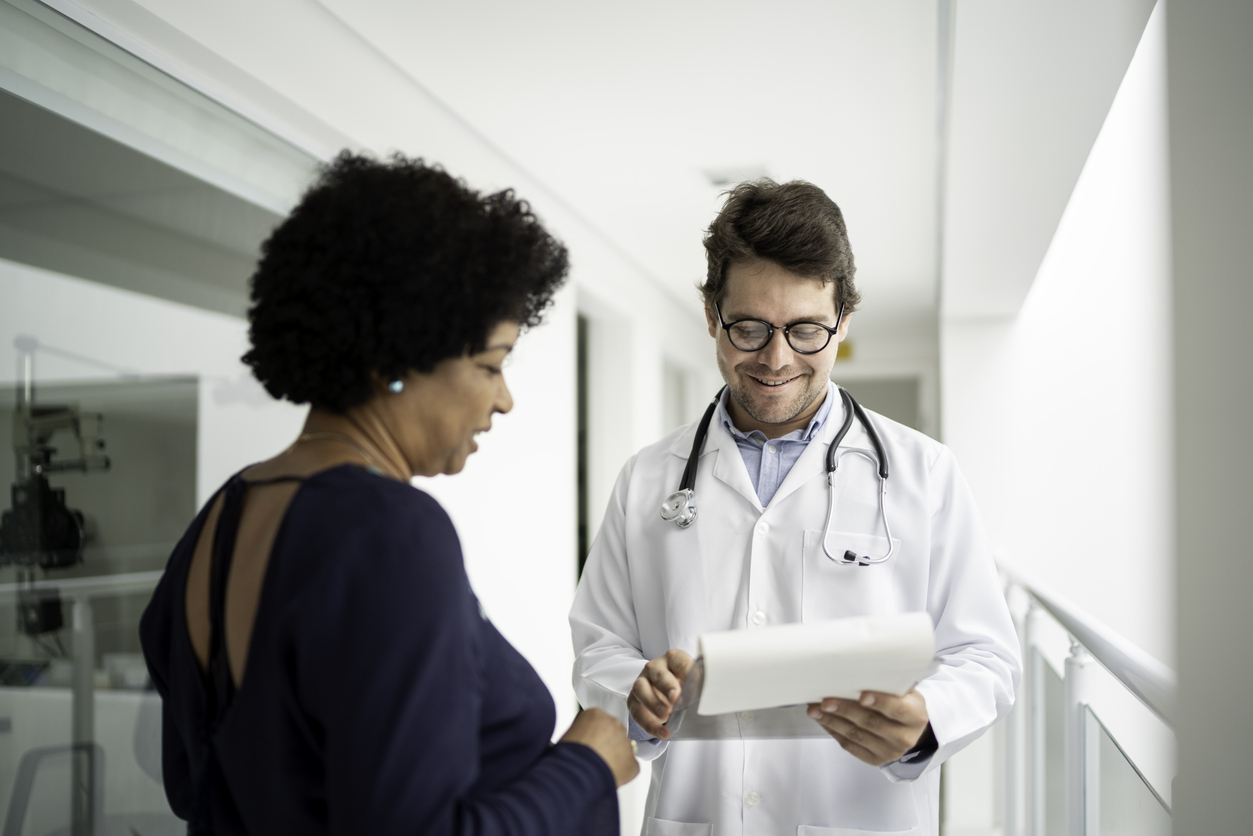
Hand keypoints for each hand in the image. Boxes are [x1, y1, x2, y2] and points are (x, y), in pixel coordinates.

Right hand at [560, 707, 639, 786]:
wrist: (577, 774)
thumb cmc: (566, 757)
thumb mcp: (562, 738)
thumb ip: (571, 735)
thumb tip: (559, 744)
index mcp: (595, 714)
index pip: (597, 723)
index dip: (591, 737)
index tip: (586, 746)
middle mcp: (613, 724)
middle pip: (612, 734)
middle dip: (605, 745)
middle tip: (592, 759)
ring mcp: (626, 742)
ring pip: (623, 750)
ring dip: (614, 759)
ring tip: (598, 770)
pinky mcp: (633, 762)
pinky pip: (630, 768)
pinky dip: (622, 775)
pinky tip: (608, 778)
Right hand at [627, 649, 694, 739]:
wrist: (666, 697)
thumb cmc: (684, 686)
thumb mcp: (694, 683)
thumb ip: (700, 686)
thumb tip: (713, 695)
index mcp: (673, 659)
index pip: (679, 661)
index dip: (686, 671)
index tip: (694, 683)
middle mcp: (654, 668)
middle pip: (657, 673)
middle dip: (667, 685)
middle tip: (676, 698)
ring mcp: (641, 683)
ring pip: (641, 689)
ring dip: (653, 703)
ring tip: (666, 715)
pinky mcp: (633, 701)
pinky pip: (637, 712)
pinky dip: (650, 724)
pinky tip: (663, 732)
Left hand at [807, 689, 929, 766]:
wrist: (909, 728)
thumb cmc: (902, 702)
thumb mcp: (904, 689)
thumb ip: (888, 681)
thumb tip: (861, 665)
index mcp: (915, 716)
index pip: (897, 709)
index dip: (880, 702)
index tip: (862, 695)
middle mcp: (905, 737)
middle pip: (871, 723)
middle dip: (845, 710)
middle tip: (826, 701)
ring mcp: (889, 751)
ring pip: (856, 735)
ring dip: (832, 721)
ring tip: (815, 710)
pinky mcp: (874, 759)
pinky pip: (850, 745)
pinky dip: (833, 731)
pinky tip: (823, 720)